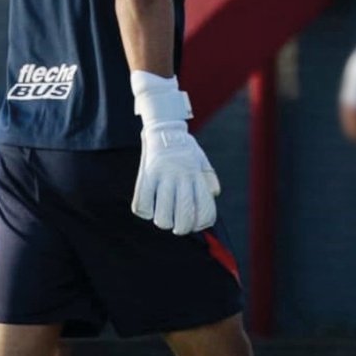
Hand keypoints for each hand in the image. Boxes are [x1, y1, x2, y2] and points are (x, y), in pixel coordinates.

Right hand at [131, 72, 220, 234]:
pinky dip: (145, 211)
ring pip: (162, 215)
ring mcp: (163, 176)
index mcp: (196, 175)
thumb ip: (209, 178)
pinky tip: (149, 207)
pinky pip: (142, 204)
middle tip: (178, 226)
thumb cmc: (185, 149)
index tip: (195, 224)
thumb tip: (213, 195)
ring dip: (163, 222)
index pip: (204, 209)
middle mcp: (181, 176)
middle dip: (181, 228)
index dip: (201, 224)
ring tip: (164, 217)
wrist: (164, 127)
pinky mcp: (146, 175)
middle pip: (183, 216)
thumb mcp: (202, 160)